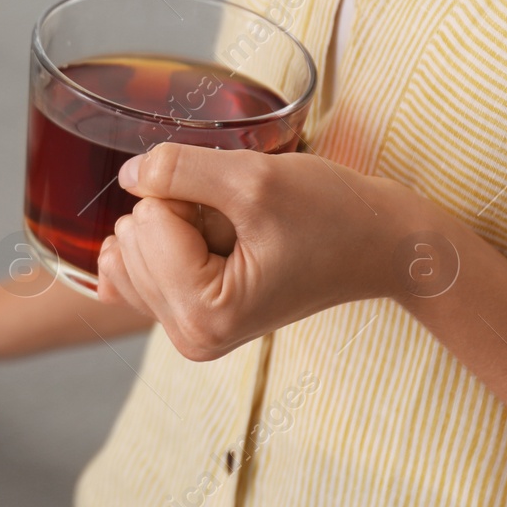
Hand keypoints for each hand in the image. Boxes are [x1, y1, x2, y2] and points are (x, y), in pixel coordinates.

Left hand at [95, 143, 431, 360]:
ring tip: (242, 236)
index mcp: (205, 317)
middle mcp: (189, 337)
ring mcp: (185, 330)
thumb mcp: (255, 179)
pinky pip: (133, 265)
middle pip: (133, 236)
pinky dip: (168, 239)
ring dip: (183, 224)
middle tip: (247, 225)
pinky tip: (212, 243)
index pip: (146, 219)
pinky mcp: (185, 316)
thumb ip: (179, 170)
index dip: (193, 196)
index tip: (247, 212)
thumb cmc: (333, 215)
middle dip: (184, 213)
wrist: (380, 246)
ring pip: (132, 244)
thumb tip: (126, 175)